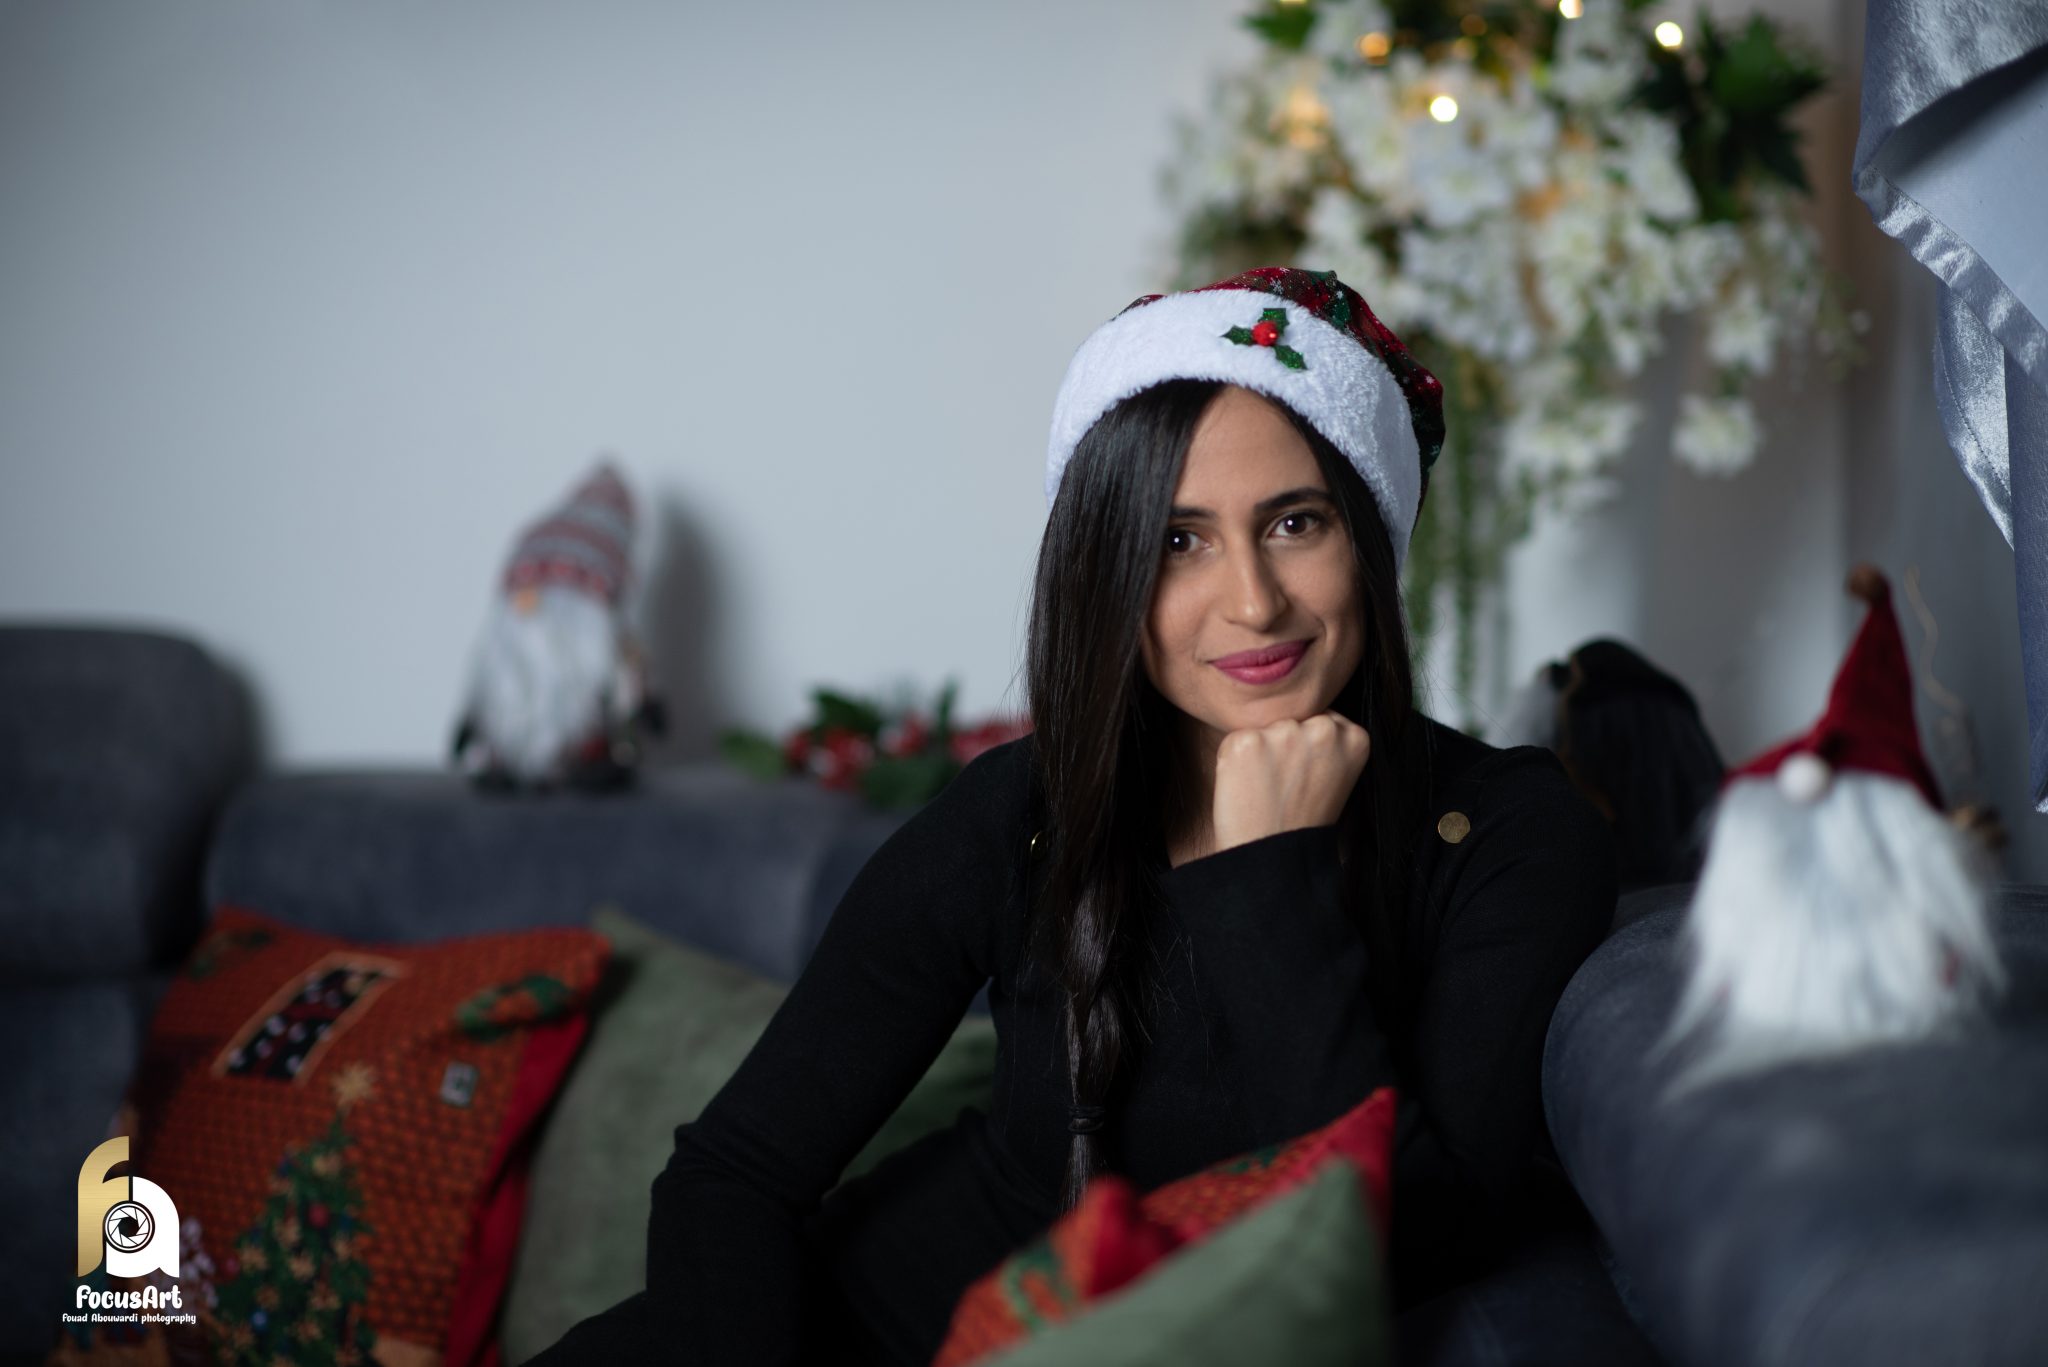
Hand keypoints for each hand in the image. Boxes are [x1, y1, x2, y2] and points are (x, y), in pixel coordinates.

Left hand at [1211, 711, 1370, 853]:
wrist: (1273, 857)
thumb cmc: (1301, 818)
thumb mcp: (1335, 775)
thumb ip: (1327, 740)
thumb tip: (1301, 707)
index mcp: (1355, 736)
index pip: (1319, 718)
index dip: (1304, 749)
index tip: (1306, 778)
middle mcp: (1324, 729)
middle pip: (1292, 719)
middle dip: (1283, 745)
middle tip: (1285, 787)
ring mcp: (1284, 733)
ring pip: (1264, 727)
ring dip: (1259, 752)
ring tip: (1267, 789)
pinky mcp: (1246, 741)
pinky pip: (1235, 738)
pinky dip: (1234, 760)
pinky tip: (1248, 788)